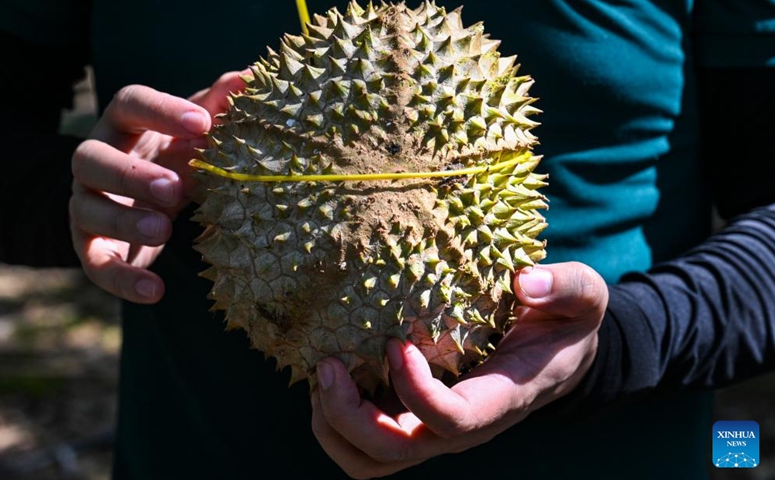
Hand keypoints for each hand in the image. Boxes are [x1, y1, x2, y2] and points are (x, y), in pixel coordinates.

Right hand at [69, 72, 245, 302]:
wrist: (143, 200)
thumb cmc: (177, 155)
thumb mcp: (196, 133)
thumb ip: (219, 105)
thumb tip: (252, 76)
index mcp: (125, 125)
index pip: (129, 103)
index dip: (161, 110)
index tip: (202, 122)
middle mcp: (96, 160)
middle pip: (91, 157)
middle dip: (131, 173)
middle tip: (173, 188)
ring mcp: (88, 203)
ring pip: (88, 209)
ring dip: (123, 219)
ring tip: (162, 228)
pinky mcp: (91, 245)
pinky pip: (96, 264)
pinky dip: (122, 279)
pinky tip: (155, 291)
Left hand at [311, 262, 607, 478]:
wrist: (556, 356)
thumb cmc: (565, 324)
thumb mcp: (585, 297)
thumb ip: (566, 287)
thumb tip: (524, 281)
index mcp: (499, 400)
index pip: (451, 422)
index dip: (415, 391)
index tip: (394, 343)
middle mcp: (460, 428)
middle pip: (394, 452)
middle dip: (349, 418)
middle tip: (328, 364)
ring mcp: (432, 429)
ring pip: (370, 460)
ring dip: (333, 425)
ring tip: (323, 372)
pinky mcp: (412, 418)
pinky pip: (362, 441)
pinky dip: (335, 416)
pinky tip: (333, 371)